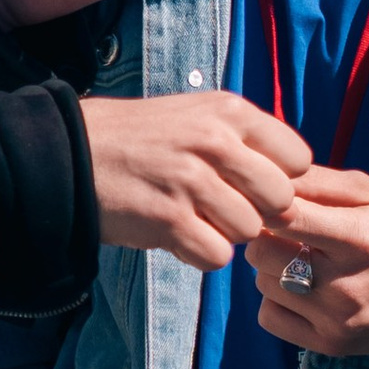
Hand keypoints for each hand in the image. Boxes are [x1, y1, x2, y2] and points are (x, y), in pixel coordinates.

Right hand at [82, 94, 310, 267]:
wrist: (70, 153)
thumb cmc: (141, 138)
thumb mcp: (197, 116)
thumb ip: (245, 139)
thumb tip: (294, 180)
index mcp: (229, 112)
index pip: (298, 159)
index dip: (281, 180)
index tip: (252, 185)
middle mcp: (214, 141)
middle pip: (281, 200)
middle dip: (259, 212)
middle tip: (225, 208)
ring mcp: (191, 181)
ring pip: (249, 231)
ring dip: (226, 234)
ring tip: (194, 216)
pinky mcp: (168, 220)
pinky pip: (217, 256)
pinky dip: (201, 254)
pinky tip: (178, 235)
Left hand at [244, 166, 368, 357]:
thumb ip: (318, 181)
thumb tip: (270, 177)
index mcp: (359, 237)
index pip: (285, 217)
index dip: (267, 205)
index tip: (272, 203)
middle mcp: (346, 283)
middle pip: (261, 252)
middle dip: (267, 236)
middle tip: (288, 233)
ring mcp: (336, 319)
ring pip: (263, 284)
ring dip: (274, 269)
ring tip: (305, 263)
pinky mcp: (330, 344)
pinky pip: (269, 317)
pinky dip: (277, 302)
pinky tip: (304, 292)